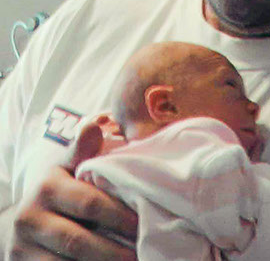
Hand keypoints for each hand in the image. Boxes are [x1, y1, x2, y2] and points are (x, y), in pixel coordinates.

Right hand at [6, 120, 137, 259]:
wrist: (27, 221)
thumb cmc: (62, 190)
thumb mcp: (69, 168)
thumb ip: (83, 152)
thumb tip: (93, 126)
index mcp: (47, 187)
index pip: (89, 204)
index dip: (119, 216)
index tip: (142, 225)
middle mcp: (29, 217)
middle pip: (79, 241)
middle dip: (114, 250)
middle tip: (140, 254)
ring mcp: (22, 246)